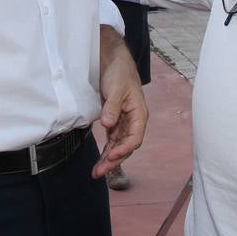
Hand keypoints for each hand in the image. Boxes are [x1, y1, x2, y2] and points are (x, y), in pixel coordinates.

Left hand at [93, 30, 147, 177]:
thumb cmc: (120, 74)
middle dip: (113, 160)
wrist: (114, 62)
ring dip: (108, 159)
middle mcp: (134, 121)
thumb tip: (107, 124)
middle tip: (99, 172)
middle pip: (126, 146)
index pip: (135, 137)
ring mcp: (124, 123)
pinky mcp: (115, 122)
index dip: (123, 148)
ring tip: (96, 172)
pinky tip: (99, 161)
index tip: (110, 155)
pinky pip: (112, 141)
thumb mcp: (116, 88)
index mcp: (139, 114)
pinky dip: (106, 151)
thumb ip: (112, 107)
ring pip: (118, 146)